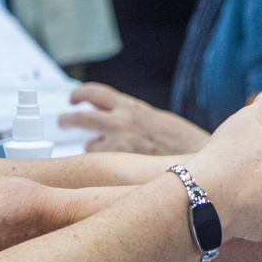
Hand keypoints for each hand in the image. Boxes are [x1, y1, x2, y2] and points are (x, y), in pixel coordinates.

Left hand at [59, 82, 210, 154]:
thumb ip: (133, 117)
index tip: (74, 97)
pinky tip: (113, 168)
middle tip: (63, 121)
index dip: (80, 94)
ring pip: (89, 145)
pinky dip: (104, 166)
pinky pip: (102, 165)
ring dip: (91, 148)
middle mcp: (122, 122)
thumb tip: (114, 117)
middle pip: (82, 117)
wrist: (199, 158)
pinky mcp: (121, 164)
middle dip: (68, 119)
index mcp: (131, 107)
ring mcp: (119, 144)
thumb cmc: (182, 141)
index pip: (96, 93)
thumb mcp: (156, 119)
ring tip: (97, 151)